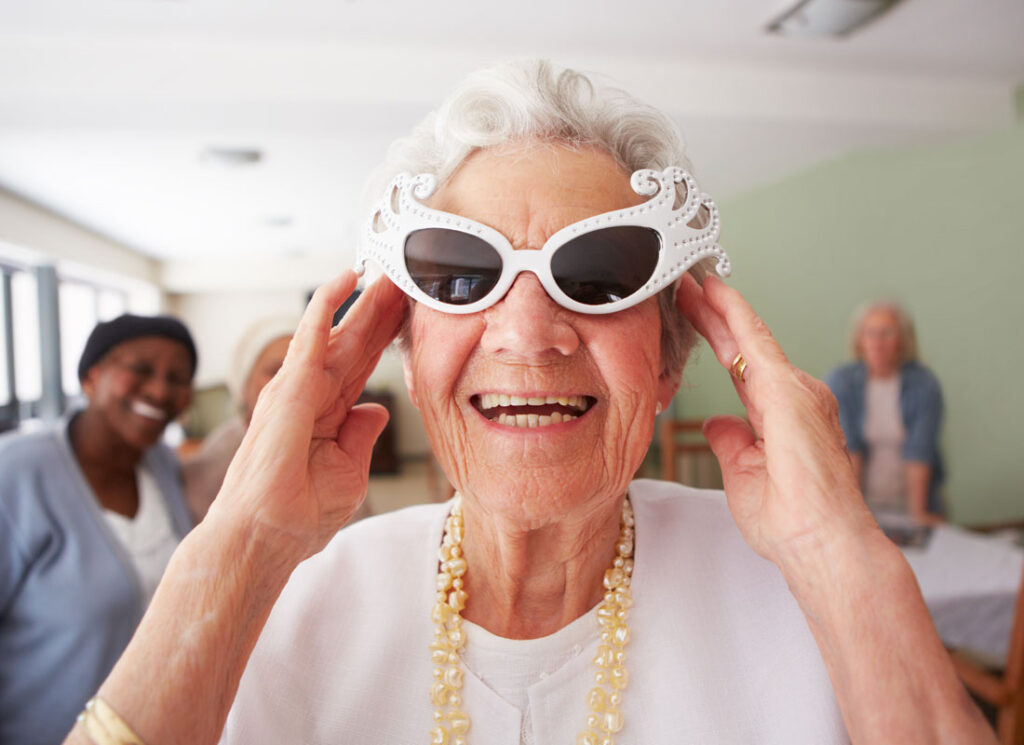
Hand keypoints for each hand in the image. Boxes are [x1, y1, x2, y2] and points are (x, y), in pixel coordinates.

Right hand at [209, 271, 406, 560]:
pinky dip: (327, 306)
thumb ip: (362, 436)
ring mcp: (298, 388)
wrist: (265, 540)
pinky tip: (345, 279)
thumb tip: (377, 409)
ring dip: (362, 300)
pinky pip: (310, 337)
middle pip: (355, 340)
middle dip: (380, 308)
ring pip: (337, 331)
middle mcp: (311, 393)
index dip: (387, 334)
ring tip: (388, 269)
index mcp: (329, 412)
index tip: (412, 308)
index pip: (365, 363)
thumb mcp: (349, 472)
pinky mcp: (289, 389)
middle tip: (406, 276)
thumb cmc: (299, 515)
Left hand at [675, 275, 878, 564]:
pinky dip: (733, 313)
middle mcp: (793, 397)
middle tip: (683, 287)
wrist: (821, 543)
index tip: (692, 317)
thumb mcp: (743, 475)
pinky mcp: (789, 389)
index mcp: (780, 418)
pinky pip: (755, 340)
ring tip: (687, 282)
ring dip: (717, 308)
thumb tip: (716, 422)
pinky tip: (713, 291)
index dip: (717, 340)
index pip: (741, 368)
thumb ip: (731, 442)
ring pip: (748, 337)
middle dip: (712, 316)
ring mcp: (795, 390)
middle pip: (743, 346)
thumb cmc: (791, 524)